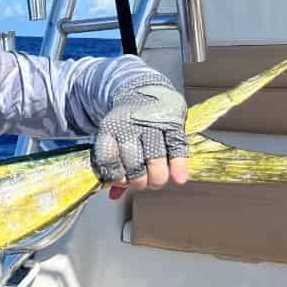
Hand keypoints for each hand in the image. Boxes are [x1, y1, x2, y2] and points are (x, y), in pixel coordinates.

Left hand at [93, 81, 189, 199]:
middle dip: (138, 181)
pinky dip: (179, 166)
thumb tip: (113, 196)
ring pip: (155, 159)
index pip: (108, 158)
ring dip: (156, 178)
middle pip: (134, 164)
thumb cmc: (125, 123)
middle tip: (141, 182)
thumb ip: (113, 166)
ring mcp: (152, 124)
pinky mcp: (172, 123)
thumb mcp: (112, 138)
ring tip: (155, 181)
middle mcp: (130, 126)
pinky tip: (178, 179)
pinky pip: (177, 148)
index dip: (115, 176)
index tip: (121, 181)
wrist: (141, 90)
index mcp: (110, 129)